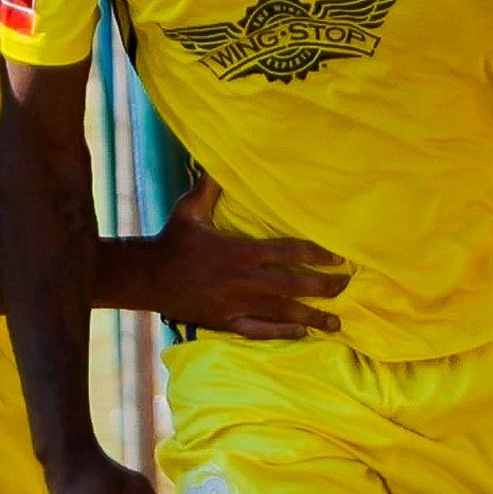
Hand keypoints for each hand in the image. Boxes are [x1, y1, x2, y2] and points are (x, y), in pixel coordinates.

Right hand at [140, 174, 346, 338]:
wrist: (146, 278)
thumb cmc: (171, 241)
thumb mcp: (189, 209)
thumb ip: (210, 187)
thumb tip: (222, 161)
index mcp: (240, 251)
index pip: (288, 252)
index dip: (316, 255)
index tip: (337, 258)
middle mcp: (243, 280)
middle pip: (293, 285)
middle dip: (323, 286)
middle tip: (346, 286)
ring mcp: (236, 304)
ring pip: (282, 312)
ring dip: (312, 316)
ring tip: (336, 321)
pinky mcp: (226, 322)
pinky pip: (260, 330)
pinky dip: (282, 332)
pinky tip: (301, 332)